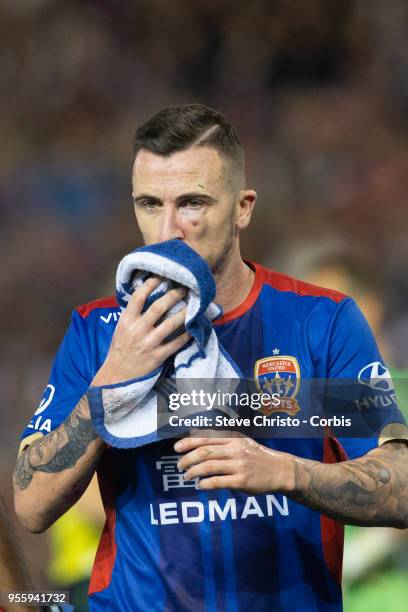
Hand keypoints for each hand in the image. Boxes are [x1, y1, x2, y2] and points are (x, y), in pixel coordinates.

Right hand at [93, 276, 190, 384]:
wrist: (117, 376)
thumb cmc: (120, 349)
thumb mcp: (121, 328)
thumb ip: (132, 314)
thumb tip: (146, 296)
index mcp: (126, 321)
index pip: (138, 297)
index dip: (150, 284)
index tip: (161, 277)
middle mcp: (137, 330)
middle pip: (158, 307)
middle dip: (173, 295)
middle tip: (184, 289)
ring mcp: (149, 343)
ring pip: (170, 324)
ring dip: (184, 313)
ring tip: (193, 306)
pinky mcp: (158, 356)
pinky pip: (176, 343)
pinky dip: (186, 335)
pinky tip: (193, 328)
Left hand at [174, 433, 294, 494]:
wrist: (280, 470)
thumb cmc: (258, 457)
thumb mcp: (242, 443)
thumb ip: (223, 441)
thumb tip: (199, 439)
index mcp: (233, 439)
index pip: (206, 438)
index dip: (189, 443)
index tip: (176, 448)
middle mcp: (234, 450)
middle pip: (204, 452)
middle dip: (188, 459)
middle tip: (179, 466)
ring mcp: (238, 465)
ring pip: (209, 467)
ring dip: (194, 472)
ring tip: (187, 476)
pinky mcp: (242, 481)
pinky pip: (218, 482)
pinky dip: (206, 483)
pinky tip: (200, 485)